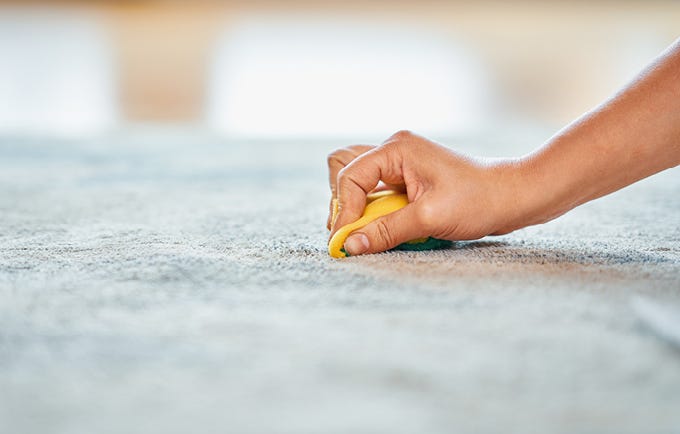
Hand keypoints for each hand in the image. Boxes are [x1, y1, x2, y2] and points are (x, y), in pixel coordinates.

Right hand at [327, 130, 519, 255]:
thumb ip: (385, 231)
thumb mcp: (428, 218)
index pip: (349, 177)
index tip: (346, 241)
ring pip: (357, 179)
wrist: (513, 196)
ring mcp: (400, 164)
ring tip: (364, 230)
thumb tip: (350, 246)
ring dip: (355, 205)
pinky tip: (382, 227)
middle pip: (344, 167)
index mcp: (396, 150)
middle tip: (351, 230)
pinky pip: (375, 191)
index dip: (344, 211)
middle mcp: (394, 151)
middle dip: (342, 201)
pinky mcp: (407, 179)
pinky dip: (371, 210)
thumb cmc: (478, 200)